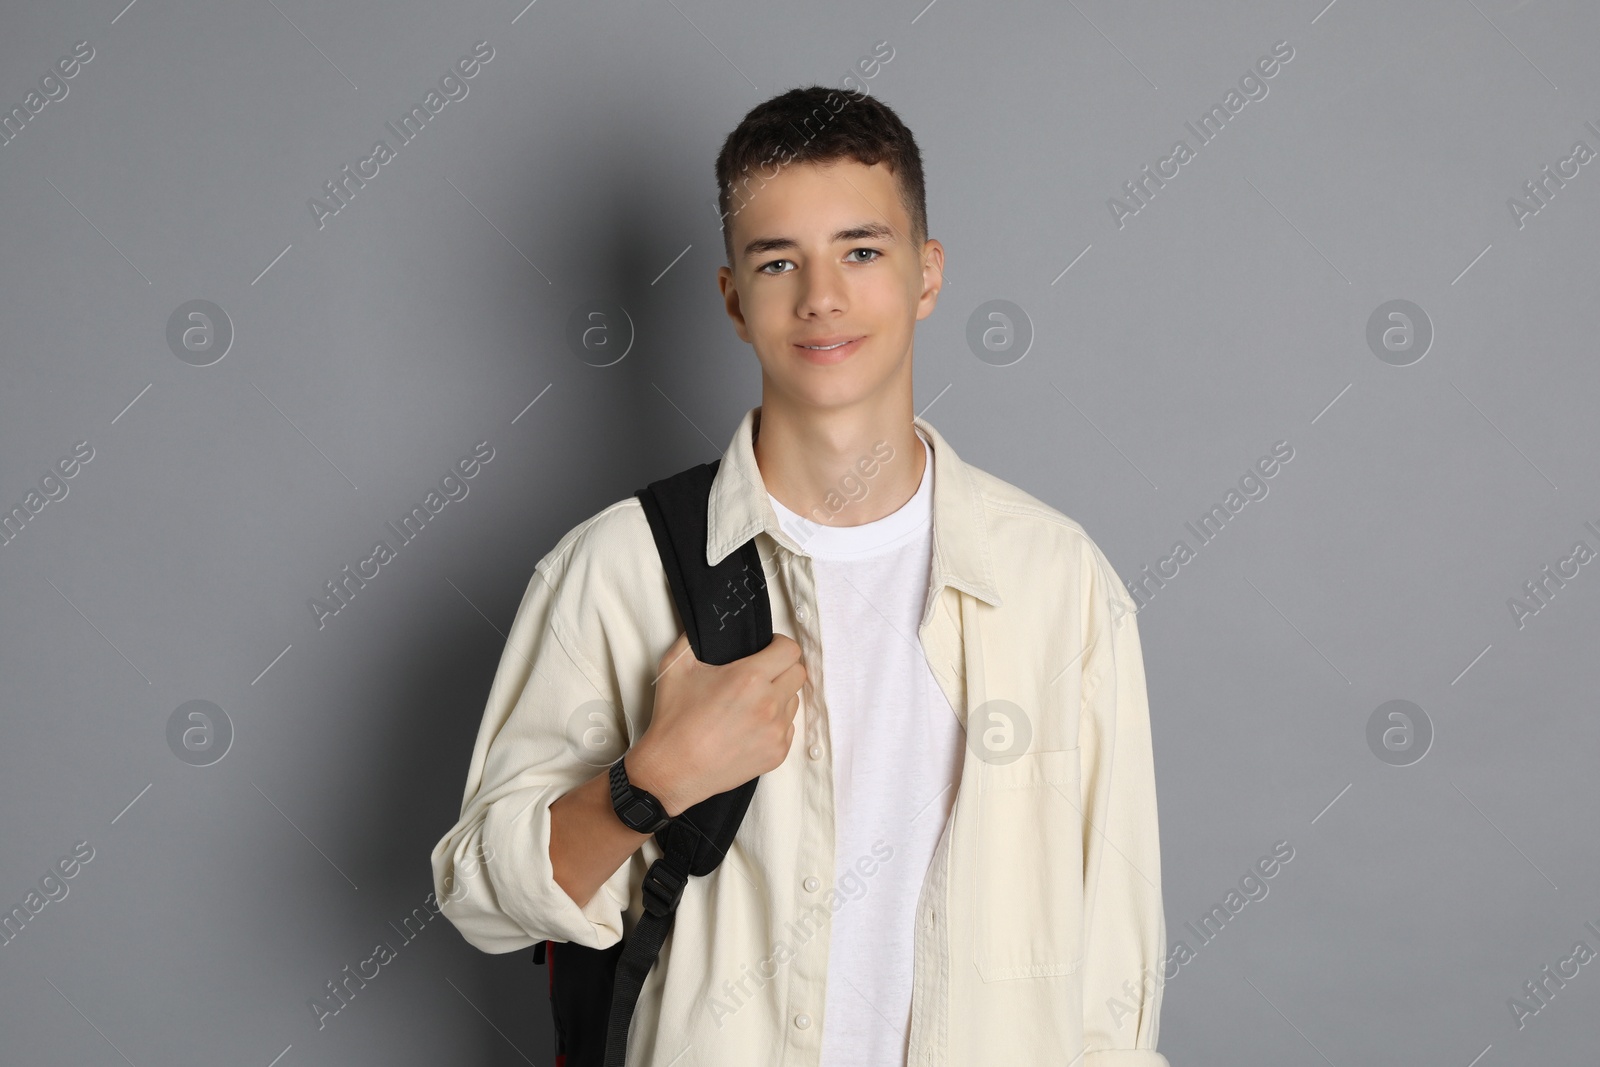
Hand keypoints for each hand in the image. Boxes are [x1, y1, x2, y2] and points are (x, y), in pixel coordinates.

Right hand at [626, 631, 805, 815]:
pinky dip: (775, 723)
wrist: (672, 770)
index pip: (790, 650)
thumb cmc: (673, 721)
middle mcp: (768, 704)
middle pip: (798, 674)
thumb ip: (692, 639)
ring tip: (752, 703)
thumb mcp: (675, 667)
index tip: (768, 648)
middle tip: (762, 673)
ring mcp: (775, 731)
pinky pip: (789, 728)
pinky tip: (751, 725)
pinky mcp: (777, 754)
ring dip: (779, 696)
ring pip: (794, 701)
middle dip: (783, 668)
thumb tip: (704, 627)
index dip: (780, 645)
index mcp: (749, 678)